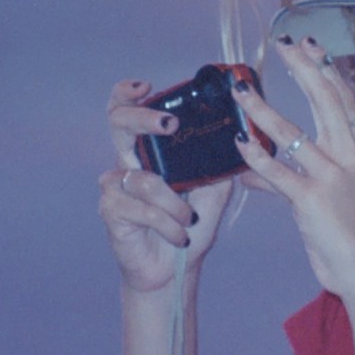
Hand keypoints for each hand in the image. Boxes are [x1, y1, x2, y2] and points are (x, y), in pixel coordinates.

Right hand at [98, 78, 233, 293]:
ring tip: (188, 219)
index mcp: (149, 151)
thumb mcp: (214, 188)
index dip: (128, 93)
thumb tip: (243, 133)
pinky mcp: (111, 210)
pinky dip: (168, 224)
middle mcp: (127, 162)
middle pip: (119, 122)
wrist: (176, 267)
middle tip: (171, 124)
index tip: (146, 86)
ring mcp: (115, 186)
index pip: (128, 110)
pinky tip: (177, 235)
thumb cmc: (191, 224)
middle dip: (145, 118)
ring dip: (175, 204)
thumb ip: (221, 162)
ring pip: (145, 179)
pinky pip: (144, 209)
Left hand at [233, 39, 354, 305]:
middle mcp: (348, 158)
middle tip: (281, 45)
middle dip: (303, 68)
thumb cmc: (351, 237)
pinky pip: (278, 172)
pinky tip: (238, 144)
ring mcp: (330, 177)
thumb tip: (255, 172)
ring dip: (261, 109)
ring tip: (240, 91)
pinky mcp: (311, 200)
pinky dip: (255, 157)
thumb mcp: (329, 200)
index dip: (325, 69)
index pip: (343, 100)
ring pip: (292, 133)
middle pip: (325, 100)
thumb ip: (292, 181)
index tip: (308, 45)